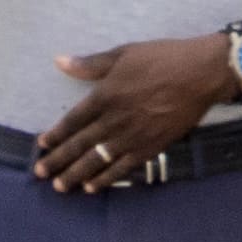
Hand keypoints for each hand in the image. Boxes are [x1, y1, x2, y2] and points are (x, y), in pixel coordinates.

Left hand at [35, 32, 229, 187]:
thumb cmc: (163, 58)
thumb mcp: (124, 53)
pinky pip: (122, 168)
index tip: (42, 145)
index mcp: (105, 96)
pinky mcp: (150, 148)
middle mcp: (114, 120)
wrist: (201, 74)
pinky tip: (92, 187)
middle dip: (58, 160)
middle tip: (40, 173)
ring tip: (60, 186)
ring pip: (97, 161)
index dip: (56, 134)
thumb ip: (92, 64)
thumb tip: (60, 61)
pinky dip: (106, 179)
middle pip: (79, 145)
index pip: (73, 121)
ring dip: (76, 174)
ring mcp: (132, 137)